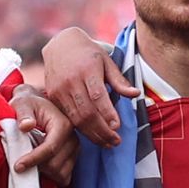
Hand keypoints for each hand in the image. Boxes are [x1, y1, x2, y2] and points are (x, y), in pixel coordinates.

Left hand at [9, 85, 77, 183]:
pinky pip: (64, 177)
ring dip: (43, 172)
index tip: (17, 166)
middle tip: (20, 161)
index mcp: (63, 124)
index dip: (33, 160)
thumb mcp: (22, 104)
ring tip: (30, 162)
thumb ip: (23, 114)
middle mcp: (73, 138)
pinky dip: (51, 176)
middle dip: (37, 167)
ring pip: (60, 174)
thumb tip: (26, 125)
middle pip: (56, 165)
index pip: (50, 148)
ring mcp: (75, 150)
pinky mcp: (73, 159)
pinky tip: (39, 166)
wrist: (38, 105)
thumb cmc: (29, 105)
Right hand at [43, 27, 135, 147]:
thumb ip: (119, 81)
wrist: (60, 44)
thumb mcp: (107, 61)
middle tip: (115, 142)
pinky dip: (81, 129)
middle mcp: (71, 81)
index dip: (107, 113)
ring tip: (107, 143)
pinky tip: (93, 136)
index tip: (117, 126)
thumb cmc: (89, 54)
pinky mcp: (52, 97)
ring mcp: (59, 90)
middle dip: (102, 130)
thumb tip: (136, 95)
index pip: (97, 96)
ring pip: (76, 118)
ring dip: (93, 134)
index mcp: (87, 70)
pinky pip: (68, 117)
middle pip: (87, 112)